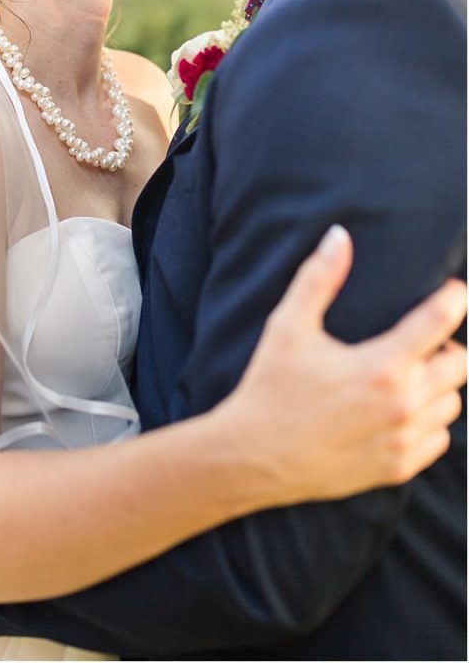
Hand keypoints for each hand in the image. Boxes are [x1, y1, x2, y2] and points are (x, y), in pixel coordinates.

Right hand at [218, 225, 466, 506]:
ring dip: (436, 385)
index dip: (453, 299)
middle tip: (417, 343)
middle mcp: (403, 404)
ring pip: (452, 402)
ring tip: (404, 378)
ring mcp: (404, 439)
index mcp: (381, 366)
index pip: (439, 322)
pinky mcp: (400, 466)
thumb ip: (318, 279)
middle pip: (458, 364)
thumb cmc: (269, 388)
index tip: (452, 292)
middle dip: (444, 347)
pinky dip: (428, 421)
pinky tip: (396, 412)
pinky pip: (440, 438)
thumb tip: (338, 236)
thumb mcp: (287, 328)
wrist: (254, 456)